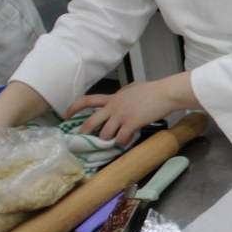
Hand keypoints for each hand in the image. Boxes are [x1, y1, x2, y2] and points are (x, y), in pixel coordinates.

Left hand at [66, 73, 196, 146]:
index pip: (88, 101)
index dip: (74, 108)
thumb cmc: (152, 90)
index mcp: (113, 98)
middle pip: (91, 122)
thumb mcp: (133, 88)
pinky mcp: (131, 124)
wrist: (165, 93)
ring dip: (108, 140)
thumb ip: (123, 93)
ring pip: (105, 134)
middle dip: (85, 133)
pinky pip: (121, 138)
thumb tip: (120, 94)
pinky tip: (127, 141)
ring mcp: (121, 116)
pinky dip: (122, 143)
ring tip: (114, 140)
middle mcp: (113, 107)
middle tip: (84, 140)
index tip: (66, 115)